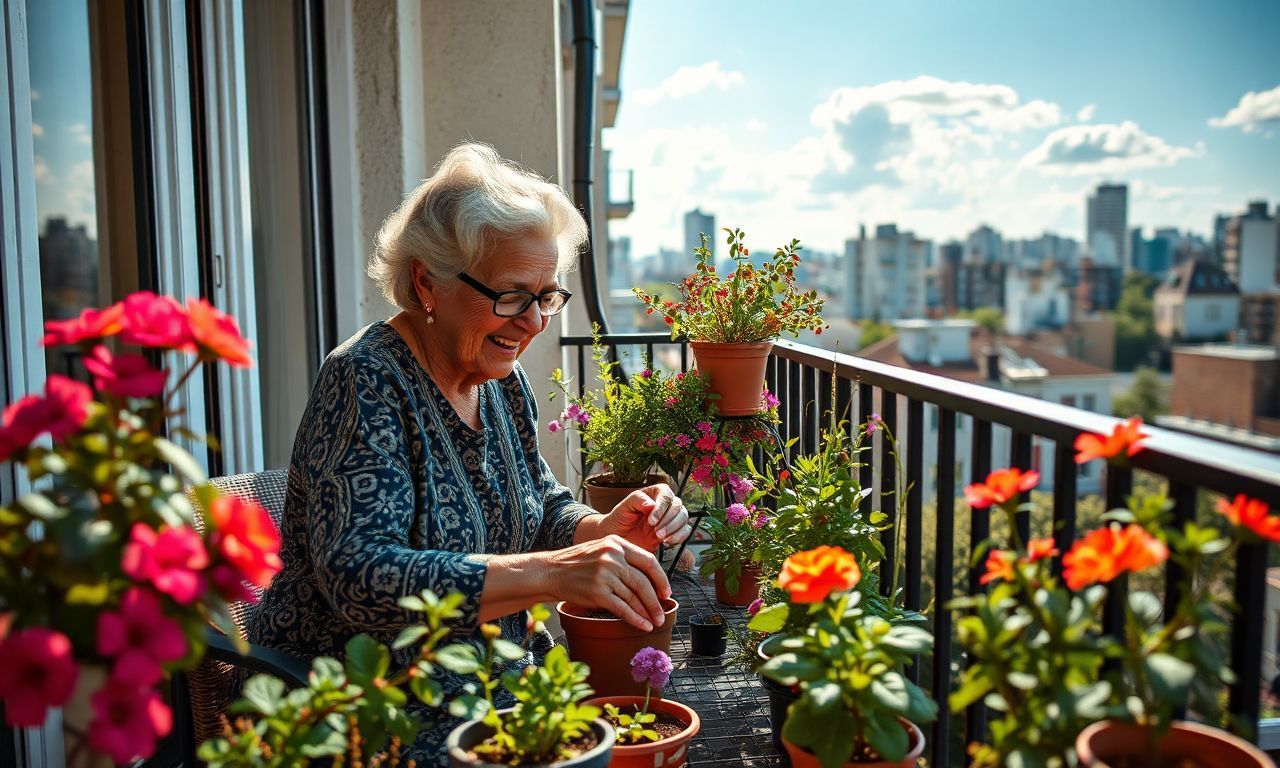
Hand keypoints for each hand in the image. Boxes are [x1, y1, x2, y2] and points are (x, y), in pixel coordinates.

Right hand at [545, 535, 670, 630]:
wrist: (550, 571)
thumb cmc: (576, 563)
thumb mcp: (601, 549)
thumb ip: (623, 558)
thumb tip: (649, 579)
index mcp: (617, 543)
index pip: (648, 561)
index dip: (661, 578)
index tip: (666, 592)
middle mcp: (613, 557)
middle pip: (643, 582)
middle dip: (656, 601)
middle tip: (662, 614)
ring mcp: (605, 574)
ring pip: (634, 597)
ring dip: (647, 612)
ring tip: (654, 622)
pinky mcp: (598, 592)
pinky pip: (623, 608)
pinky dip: (635, 619)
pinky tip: (642, 625)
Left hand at [600, 483, 691, 552]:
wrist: (618, 538)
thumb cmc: (619, 520)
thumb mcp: (623, 508)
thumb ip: (636, 500)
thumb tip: (652, 504)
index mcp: (654, 493)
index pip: (666, 494)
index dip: (662, 507)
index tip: (651, 520)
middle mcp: (664, 504)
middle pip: (678, 506)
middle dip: (668, 520)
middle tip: (656, 531)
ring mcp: (669, 518)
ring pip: (683, 517)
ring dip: (674, 528)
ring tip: (660, 537)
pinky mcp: (672, 531)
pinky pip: (685, 531)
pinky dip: (679, 536)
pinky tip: (667, 542)